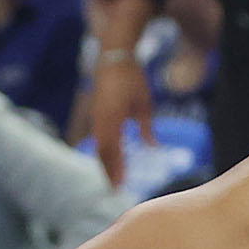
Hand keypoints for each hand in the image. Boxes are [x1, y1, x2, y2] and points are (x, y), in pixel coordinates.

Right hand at [88, 57, 153, 187]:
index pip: (113, 149)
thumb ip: (146, 127)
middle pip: (102, 152)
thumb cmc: (132, 78)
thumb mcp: (144, 103)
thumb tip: (153, 147)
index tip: (121, 183)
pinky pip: (97, 139)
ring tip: (112, 179)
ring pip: (98, 147)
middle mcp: (101, 120)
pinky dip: (102, 152)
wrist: (114, 58)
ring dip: (104, 164)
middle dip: (108, 171)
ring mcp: (96, 118)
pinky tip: (108, 161)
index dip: (117, 168)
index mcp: (114, 117)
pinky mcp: (95, 115)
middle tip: (115, 189)